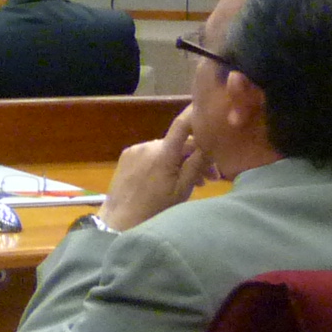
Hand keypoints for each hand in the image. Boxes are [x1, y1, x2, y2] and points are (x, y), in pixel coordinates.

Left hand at [100, 105, 212, 232]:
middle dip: (197, 156)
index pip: (182, 125)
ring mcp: (135, 150)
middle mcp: (148, 146)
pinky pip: (151, 154)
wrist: (119, 221)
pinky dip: (164, 162)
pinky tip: (169, 179)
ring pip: (166, 149)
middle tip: (212, 177)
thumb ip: (197, 164)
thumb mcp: (182, 190)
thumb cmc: (155, 209)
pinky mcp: (126, 156)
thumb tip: (211, 143)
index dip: (196, 115)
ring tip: (195, 182)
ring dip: (181, 161)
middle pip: (179, 143)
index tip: (209, 109)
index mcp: (163, 153)